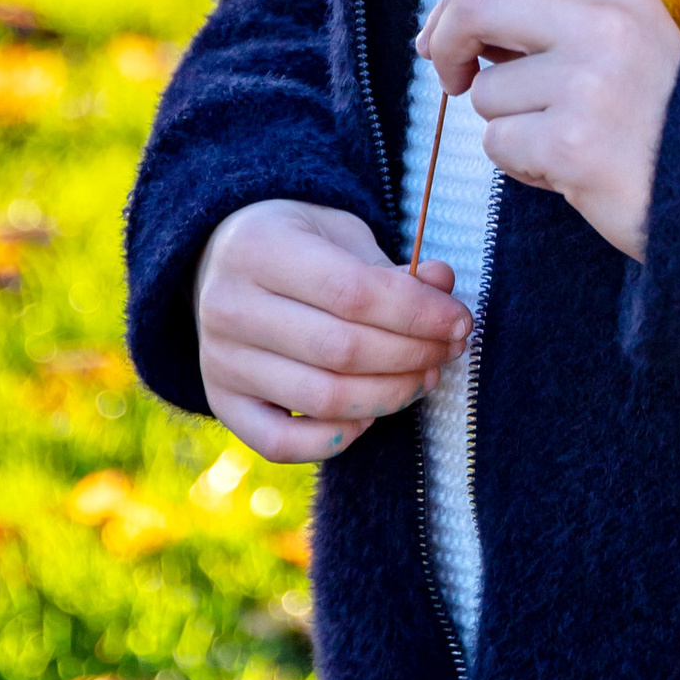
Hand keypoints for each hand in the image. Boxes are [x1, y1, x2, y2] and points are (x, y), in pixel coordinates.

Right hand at [197, 196, 471, 463]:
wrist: (226, 262)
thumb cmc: (302, 246)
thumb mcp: (344, 236)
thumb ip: (392, 269)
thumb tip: (443, 286)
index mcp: (260, 248)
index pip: (352, 292)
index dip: (417, 314)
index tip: (460, 322)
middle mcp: (228, 306)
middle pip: (342, 350)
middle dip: (412, 355)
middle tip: (449, 350)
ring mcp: (219, 360)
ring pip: (322, 399)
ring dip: (390, 396)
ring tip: (425, 376)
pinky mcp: (222, 402)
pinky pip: (282, 443)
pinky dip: (336, 439)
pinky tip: (370, 415)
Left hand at [418, 0, 679, 262]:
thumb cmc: (660, 117)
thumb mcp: (625, 40)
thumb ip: (552, 22)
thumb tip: (452, 23)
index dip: (460, 8)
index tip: (443, 39)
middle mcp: (605, 26)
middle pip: (478, 8)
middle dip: (446, 42)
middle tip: (452, 77)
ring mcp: (588, 85)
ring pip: (489, 94)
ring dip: (511, 126)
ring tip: (565, 140)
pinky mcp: (572, 144)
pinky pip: (500, 145)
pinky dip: (522, 165)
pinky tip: (567, 170)